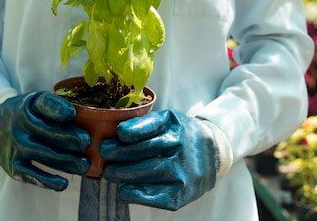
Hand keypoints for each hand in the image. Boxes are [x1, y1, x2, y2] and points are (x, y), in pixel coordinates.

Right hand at [0, 91, 90, 190]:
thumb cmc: (27, 113)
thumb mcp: (36, 101)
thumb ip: (55, 105)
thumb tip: (79, 117)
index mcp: (29, 106)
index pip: (44, 105)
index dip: (58, 109)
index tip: (71, 114)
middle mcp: (20, 126)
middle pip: (48, 132)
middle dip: (70, 139)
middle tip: (88, 143)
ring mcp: (16, 147)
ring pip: (44, 155)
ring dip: (67, 161)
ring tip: (84, 165)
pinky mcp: (13, 166)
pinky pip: (32, 175)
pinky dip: (48, 181)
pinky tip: (63, 183)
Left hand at [100, 110, 217, 210]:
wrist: (213, 153)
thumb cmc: (181, 134)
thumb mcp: (169, 119)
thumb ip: (145, 123)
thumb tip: (116, 132)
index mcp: (175, 126)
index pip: (151, 127)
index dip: (133, 131)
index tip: (118, 134)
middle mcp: (181, 148)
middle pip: (145, 151)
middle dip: (119, 154)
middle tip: (103, 154)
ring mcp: (183, 172)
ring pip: (147, 173)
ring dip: (123, 174)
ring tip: (109, 172)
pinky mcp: (182, 194)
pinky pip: (155, 196)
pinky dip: (136, 194)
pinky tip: (123, 190)